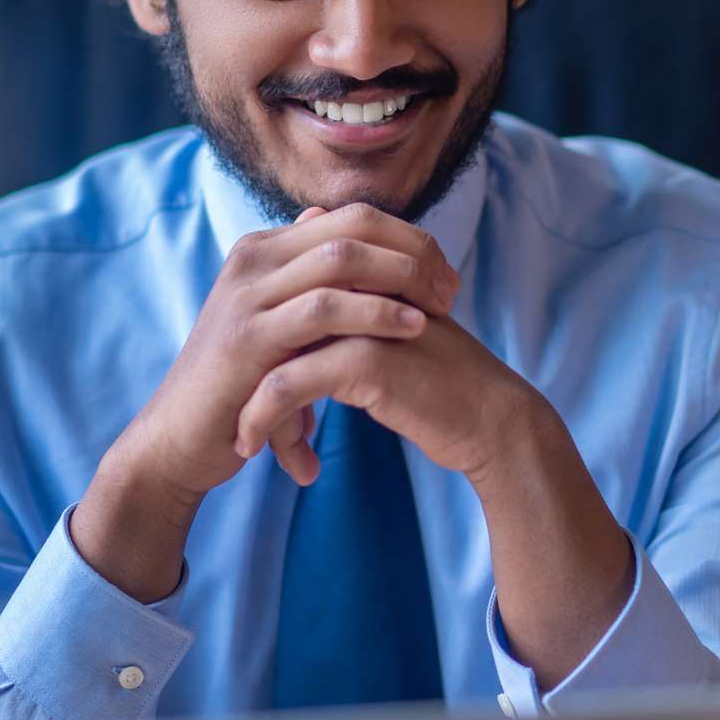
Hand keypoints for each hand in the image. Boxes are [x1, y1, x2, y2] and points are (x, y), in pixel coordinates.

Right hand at [72, 203, 458, 599]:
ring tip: (438, 309)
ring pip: (341, 258)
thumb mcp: (277, 324)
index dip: (409, 238)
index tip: (444, 274)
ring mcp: (247, 295)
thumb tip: (335, 225)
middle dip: (414, 252)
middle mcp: (254, 259)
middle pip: (354, 225)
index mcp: (266, 250)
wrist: (179, 441)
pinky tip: (411, 330)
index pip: (352, 216)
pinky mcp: (248, 338)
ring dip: (401, 278)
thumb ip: (307, 280)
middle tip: (450, 290)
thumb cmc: (239, 386)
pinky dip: (375, 314)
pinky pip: (324, 309)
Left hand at [232, 300, 545, 487]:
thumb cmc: (442, 383)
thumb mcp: (391, 336)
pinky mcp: (366, 359)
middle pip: (274, 315)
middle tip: (227, 406)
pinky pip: (287, 384)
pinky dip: (261, 417)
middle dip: (243, 368)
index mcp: (367, 273)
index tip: (242, 379)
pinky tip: (252, 447)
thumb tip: (303, 307)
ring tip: (240, 437)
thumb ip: (352, 314)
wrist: (493, 421)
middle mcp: (361, 284)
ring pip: (273, 350)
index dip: (261, 338)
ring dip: (246, 399)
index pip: (287, 295)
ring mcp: (362, 317)